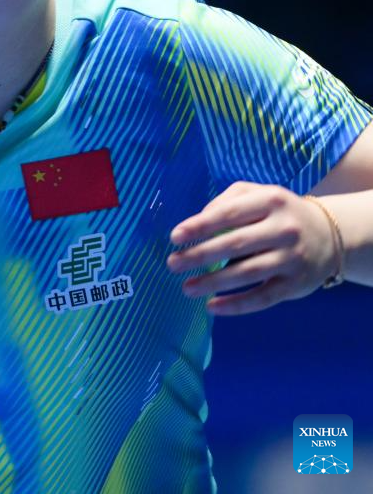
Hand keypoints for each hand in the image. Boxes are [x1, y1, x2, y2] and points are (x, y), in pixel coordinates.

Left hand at [166, 181, 337, 314]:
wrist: (329, 235)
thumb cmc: (280, 212)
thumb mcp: (259, 194)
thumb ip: (227, 200)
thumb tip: (197, 221)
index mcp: (271, 200)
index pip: (229, 213)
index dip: (200, 226)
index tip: (174, 236)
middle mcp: (284, 229)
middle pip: (235, 244)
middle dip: (200, 255)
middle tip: (173, 263)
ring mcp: (292, 258)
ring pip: (246, 273)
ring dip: (213, 282)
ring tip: (186, 288)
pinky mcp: (296, 284)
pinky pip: (263, 298)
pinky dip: (236, 305)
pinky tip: (212, 306)